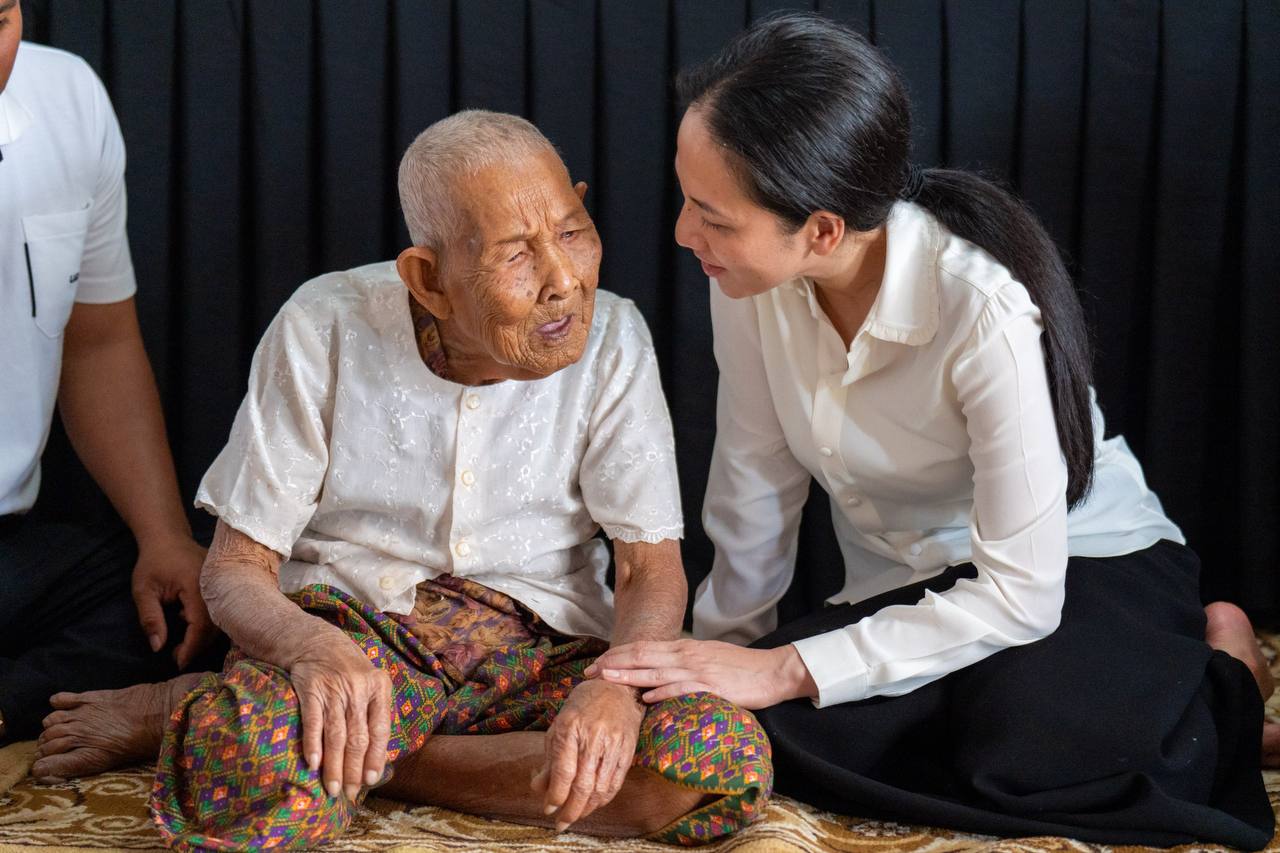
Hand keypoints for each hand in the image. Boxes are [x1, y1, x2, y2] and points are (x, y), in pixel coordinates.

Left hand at [131, 535, 215, 668]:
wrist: (168, 537)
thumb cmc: (153, 562)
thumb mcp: (143, 591)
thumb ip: (150, 618)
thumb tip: (157, 647)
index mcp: (197, 586)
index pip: (200, 624)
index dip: (191, 647)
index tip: (178, 663)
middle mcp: (215, 586)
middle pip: (215, 626)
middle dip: (197, 646)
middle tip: (177, 656)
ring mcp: (222, 585)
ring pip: (220, 620)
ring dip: (203, 636)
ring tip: (183, 645)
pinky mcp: (223, 585)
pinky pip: (221, 610)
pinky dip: (208, 624)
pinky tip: (189, 623)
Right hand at [290, 630, 391, 801]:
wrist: (315, 641)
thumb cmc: (348, 669)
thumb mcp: (370, 682)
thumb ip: (374, 712)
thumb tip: (376, 756)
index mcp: (378, 687)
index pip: (380, 729)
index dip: (375, 757)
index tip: (370, 780)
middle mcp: (357, 689)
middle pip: (357, 737)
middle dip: (354, 769)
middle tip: (350, 793)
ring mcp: (333, 689)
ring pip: (336, 735)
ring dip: (334, 765)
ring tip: (333, 788)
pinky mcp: (310, 689)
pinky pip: (312, 722)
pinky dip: (313, 745)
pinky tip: (314, 764)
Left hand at [531, 679, 643, 829]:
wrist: (616, 688)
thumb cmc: (582, 706)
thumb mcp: (558, 726)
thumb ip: (549, 759)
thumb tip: (539, 788)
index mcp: (569, 727)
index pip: (563, 772)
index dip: (555, 796)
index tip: (548, 809)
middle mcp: (592, 736)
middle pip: (582, 785)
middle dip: (570, 810)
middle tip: (561, 824)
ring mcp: (612, 743)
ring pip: (600, 788)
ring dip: (586, 808)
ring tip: (576, 816)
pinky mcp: (627, 750)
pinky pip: (615, 782)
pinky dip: (603, 799)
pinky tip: (593, 805)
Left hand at [584, 639, 816, 708]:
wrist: (771, 671)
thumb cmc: (739, 667)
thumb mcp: (706, 657)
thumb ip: (682, 661)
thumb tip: (657, 669)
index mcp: (684, 648)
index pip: (643, 647)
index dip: (617, 655)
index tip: (596, 663)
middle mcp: (687, 656)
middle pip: (642, 656)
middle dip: (613, 664)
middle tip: (588, 672)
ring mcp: (699, 671)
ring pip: (657, 671)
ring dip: (629, 676)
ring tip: (606, 680)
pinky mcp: (712, 687)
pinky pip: (683, 689)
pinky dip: (664, 693)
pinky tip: (647, 698)